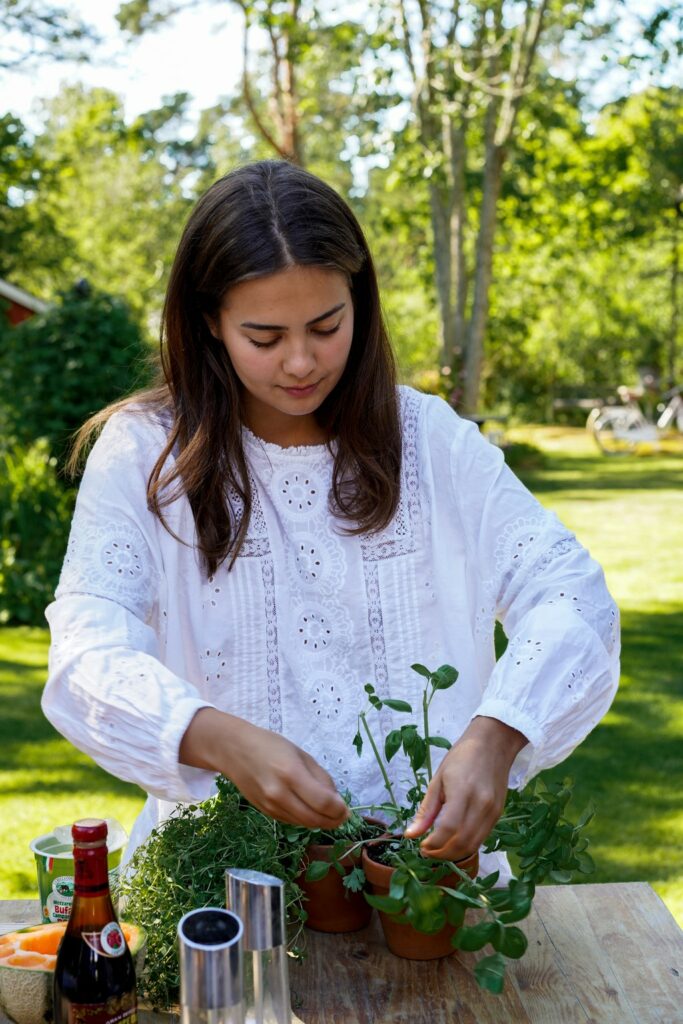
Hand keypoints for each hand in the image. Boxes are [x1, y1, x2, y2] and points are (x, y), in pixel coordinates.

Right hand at [179, 707, 349, 828]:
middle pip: (315, 819)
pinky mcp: (265, 813)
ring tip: (328, 811)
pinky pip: (292, 822)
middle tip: (343, 815)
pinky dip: (305, 819)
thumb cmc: (271, 746)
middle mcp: (279, 794)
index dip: (340, 810)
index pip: (323, 803)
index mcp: (291, 774)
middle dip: (334, 820)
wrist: (235, 751)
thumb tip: (337, 801)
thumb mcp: (301, 754)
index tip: (347, 808)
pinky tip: (309, 809)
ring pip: (304, 824)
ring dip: (320, 822)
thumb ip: (320, 778)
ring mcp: (270, 807)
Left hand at [403, 716, 527, 860]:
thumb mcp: (438, 779)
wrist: (493, 744)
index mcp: (462, 792)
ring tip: (438, 849)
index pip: (448, 829)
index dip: (433, 844)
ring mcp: (493, 812)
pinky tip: (453, 841)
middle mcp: (481, 805)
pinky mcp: (498, 815)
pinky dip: (466, 845)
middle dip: (442, 854)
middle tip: (427, 851)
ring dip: (454, 854)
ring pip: (473, 845)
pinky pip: (482, 838)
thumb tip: (411, 834)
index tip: (421, 846)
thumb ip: (426, 810)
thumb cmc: (461, 757)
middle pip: (462, 843)